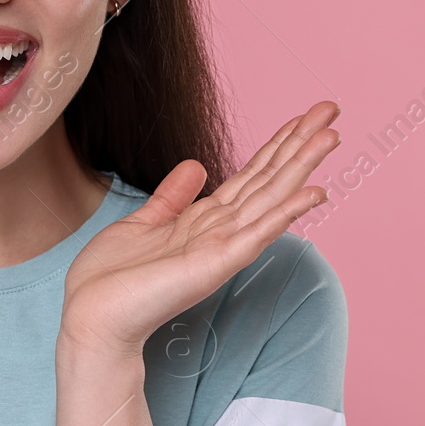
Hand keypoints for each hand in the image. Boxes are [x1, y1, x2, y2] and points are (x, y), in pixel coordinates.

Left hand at [59, 101, 340, 359]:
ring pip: (271, 197)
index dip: (277, 144)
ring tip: (331, 135)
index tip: (304, 117)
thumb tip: (195, 166)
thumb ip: (172, 197)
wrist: (92, 317)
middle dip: (300, 144)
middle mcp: (220, 231)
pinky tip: (313, 192)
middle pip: (269, 178)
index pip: (251, 175)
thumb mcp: (142, 224)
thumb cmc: (111, 279)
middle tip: (331, 108)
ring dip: (302, 166)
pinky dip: (286, 212)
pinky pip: (258, 233)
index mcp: (204, 220)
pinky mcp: (215, 264)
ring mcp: (221, 247)